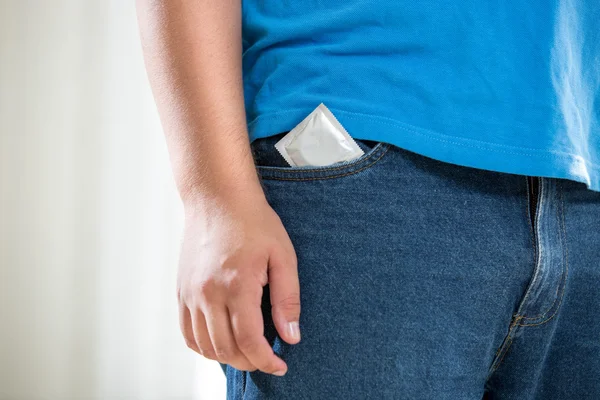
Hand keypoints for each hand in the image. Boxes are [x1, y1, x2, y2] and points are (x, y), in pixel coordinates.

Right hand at [177, 195, 300, 375]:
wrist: (218, 199)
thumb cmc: (254, 223)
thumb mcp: (283, 257)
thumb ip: (287, 299)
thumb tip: (291, 336)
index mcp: (237, 286)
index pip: (249, 341)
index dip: (266, 361)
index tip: (280, 366)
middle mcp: (208, 294)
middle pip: (226, 349)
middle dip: (250, 362)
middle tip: (267, 358)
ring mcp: (190, 293)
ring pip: (204, 345)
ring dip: (227, 357)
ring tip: (247, 352)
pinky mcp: (181, 291)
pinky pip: (187, 332)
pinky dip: (203, 346)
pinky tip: (221, 342)